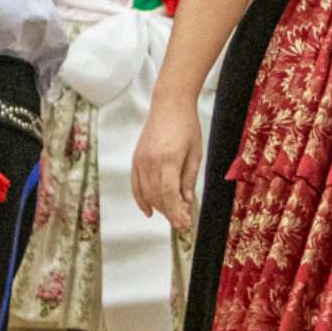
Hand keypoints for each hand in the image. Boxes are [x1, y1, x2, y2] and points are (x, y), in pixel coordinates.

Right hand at [132, 103, 203, 231]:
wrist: (169, 105)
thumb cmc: (187, 126)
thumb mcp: (195, 153)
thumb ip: (189, 179)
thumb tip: (187, 202)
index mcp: (168, 160)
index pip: (170, 195)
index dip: (177, 213)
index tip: (185, 225)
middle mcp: (150, 162)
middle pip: (158, 197)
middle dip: (170, 214)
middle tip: (183, 224)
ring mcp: (140, 161)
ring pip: (147, 194)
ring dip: (159, 208)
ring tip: (173, 216)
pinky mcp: (135, 159)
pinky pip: (136, 185)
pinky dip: (141, 200)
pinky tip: (149, 211)